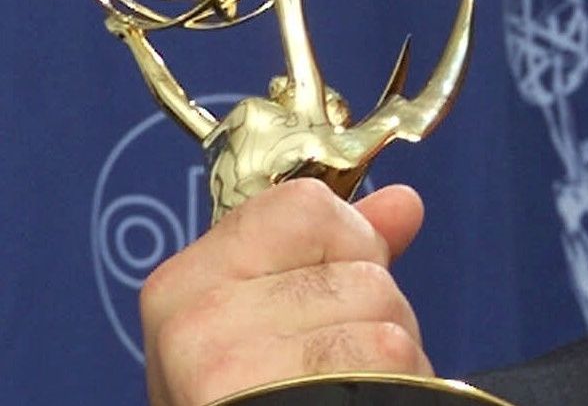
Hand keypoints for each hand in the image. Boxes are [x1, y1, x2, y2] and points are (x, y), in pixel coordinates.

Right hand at [140, 179, 430, 405]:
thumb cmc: (257, 401)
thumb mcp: (270, 323)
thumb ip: (335, 254)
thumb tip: (403, 202)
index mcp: (183, 286)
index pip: (306, 207)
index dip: (346, 246)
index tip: (326, 292)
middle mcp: (197, 324)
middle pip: (361, 269)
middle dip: (374, 313)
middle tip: (332, 366)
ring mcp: (232, 370)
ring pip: (384, 316)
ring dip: (389, 359)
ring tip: (342, 392)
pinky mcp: (274, 402)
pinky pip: (387, 360)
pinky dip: (397, 382)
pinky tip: (354, 405)